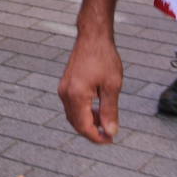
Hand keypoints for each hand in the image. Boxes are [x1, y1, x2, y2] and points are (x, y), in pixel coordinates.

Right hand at [58, 29, 123, 143]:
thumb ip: (110, 111)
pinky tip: (97, 108)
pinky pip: (72, 106)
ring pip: (73, 115)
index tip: (111, 139)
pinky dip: (83, 112)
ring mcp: (63, 88)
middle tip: (109, 133)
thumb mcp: (112, 86)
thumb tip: (110, 131)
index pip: (84, 126)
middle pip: (76, 123)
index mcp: (76, 95)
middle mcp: (66, 93)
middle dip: (92, 131)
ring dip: (88, 122)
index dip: (97, 137)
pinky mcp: (65, 84)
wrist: (93, 37)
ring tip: (105, 120)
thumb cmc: (104, 58)